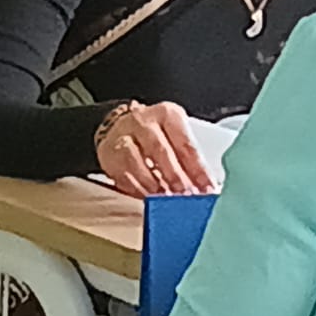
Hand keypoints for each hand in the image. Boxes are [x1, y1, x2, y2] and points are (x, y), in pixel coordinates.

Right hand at [95, 101, 216, 196]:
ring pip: (137, 162)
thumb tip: (206, 185)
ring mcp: (123, 136)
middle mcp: (143, 121)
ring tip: (167, 201)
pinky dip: (137, 189)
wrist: (120, 126)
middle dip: (175, 177)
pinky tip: (149, 198)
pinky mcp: (109, 153)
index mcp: (167, 114)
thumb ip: (189, 157)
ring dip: (154, 185)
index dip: (198, 168)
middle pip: (161, 151)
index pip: (186, 143)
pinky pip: (123, 174)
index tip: (207, 187)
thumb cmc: (157, 133)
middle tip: (186, 196)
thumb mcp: (176, 135)